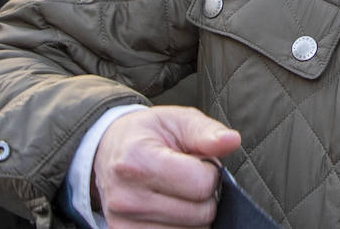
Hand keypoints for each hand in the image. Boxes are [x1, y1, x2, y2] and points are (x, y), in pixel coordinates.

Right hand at [93, 106, 241, 227]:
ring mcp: (124, 223)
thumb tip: (232, 141)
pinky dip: (181, 228)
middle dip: (204, 196)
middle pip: (200, 214)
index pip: (201, 184)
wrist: (106, 151)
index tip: (198, 163)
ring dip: (194, 216)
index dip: (210, 173)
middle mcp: (127, 197)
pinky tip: (170, 210)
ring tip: (177, 193)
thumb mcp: (176, 120)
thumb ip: (206, 132)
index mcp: (138, 159)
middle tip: (187, 179)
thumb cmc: (146, 135)